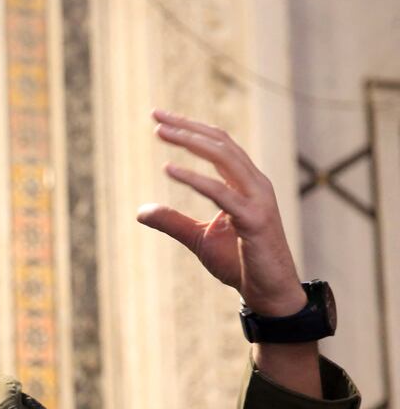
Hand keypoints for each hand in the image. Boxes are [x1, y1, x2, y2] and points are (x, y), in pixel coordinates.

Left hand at [137, 109, 305, 316]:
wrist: (268, 292)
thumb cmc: (239, 263)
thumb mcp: (198, 238)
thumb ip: (172, 221)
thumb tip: (140, 212)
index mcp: (245, 183)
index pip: (219, 144)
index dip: (191, 128)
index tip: (160, 118)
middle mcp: (255, 184)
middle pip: (220, 142)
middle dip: (187, 127)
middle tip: (155, 116)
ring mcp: (258, 200)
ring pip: (224, 157)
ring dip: (190, 142)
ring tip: (161, 132)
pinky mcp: (254, 220)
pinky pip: (222, 193)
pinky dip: (195, 179)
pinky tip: (169, 170)